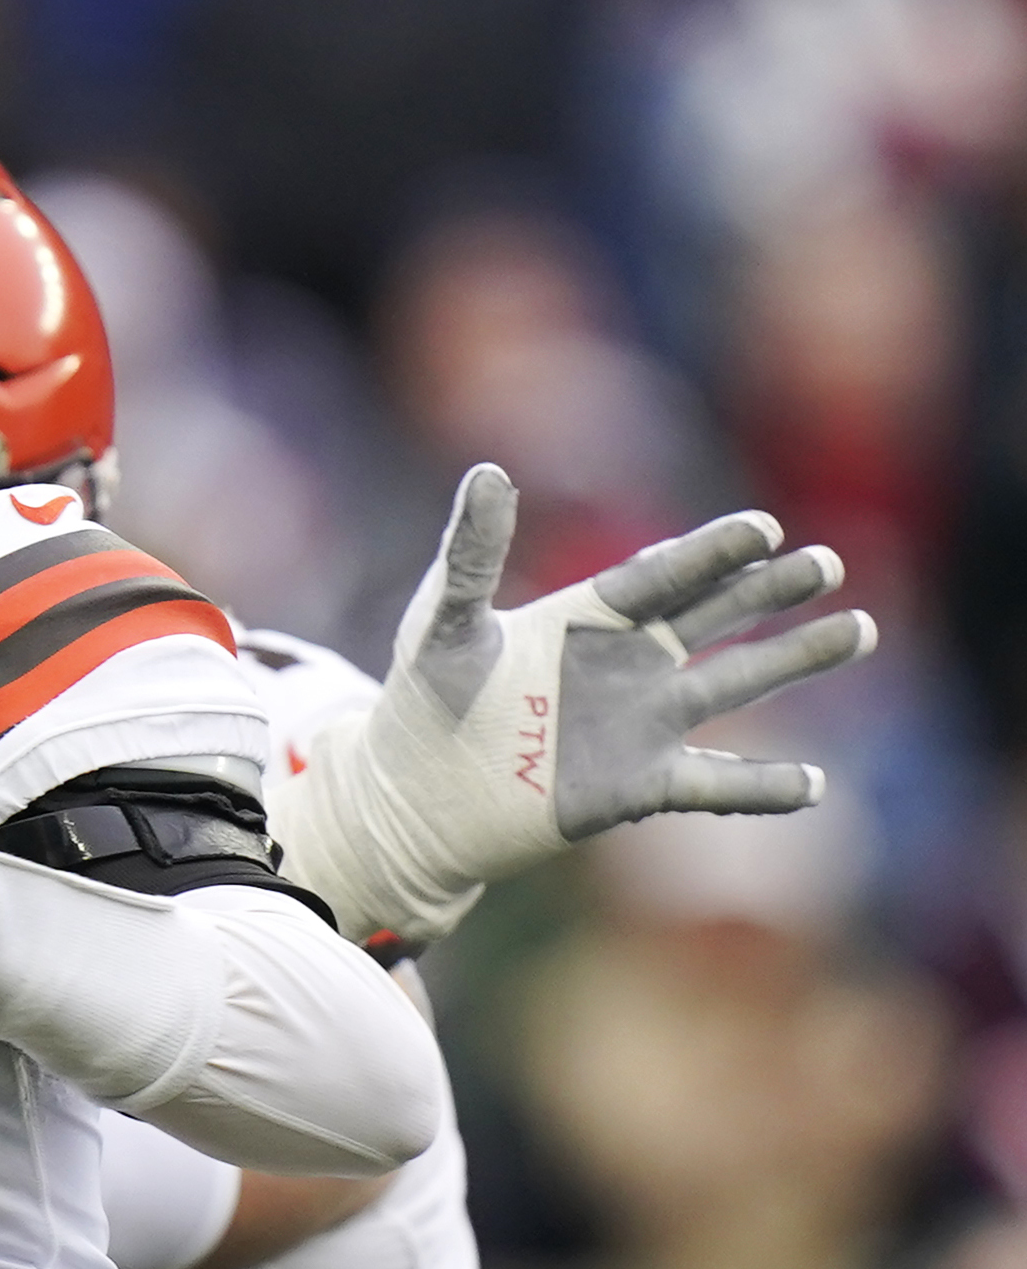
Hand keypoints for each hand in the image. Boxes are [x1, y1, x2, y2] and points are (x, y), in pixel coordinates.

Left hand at [399, 462, 873, 837]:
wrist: (412, 796)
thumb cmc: (422, 701)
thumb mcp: (443, 622)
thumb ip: (471, 555)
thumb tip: (487, 472)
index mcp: (586, 615)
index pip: (663, 575)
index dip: (711, 553)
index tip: (763, 529)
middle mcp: (626, 663)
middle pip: (715, 617)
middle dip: (770, 590)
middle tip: (828, 563)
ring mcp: (639, 725)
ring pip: (735, 684)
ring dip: (795, 660)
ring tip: (857, 631)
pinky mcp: (636, 788)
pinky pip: (713, 784)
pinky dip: (764, 785)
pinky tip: (817, 782)